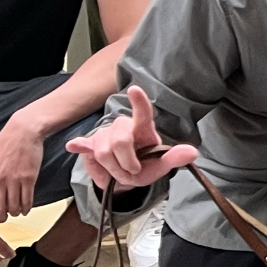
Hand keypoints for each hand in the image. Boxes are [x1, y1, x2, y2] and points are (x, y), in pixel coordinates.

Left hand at [0, 104, 51, 221]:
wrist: (23, 131)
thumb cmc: (5, 145)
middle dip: (1, 218)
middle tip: (4, 217)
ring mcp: (14, 180)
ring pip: (13, 208)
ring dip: (15, 213)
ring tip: (16, 210)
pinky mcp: (29, 178)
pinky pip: (27, 201)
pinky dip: (26, 208)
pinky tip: (26, 208)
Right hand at [66, 85, 199, 190]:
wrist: (124, 176)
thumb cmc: (144, 165)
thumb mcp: (161, 166)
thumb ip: (175, 158)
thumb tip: (193, 152)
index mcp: (142, 128)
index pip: (143, 113)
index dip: (140, 102)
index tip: (134, 90)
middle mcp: (122, 126)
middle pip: (119, 141)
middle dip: (125, 164)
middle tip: (131, 173)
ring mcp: (104, 134)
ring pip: (103, 152)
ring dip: (112, 171)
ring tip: (119, 174)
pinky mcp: (90, 146)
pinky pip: (84, 145)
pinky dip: (80, 145)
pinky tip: (73, 145)